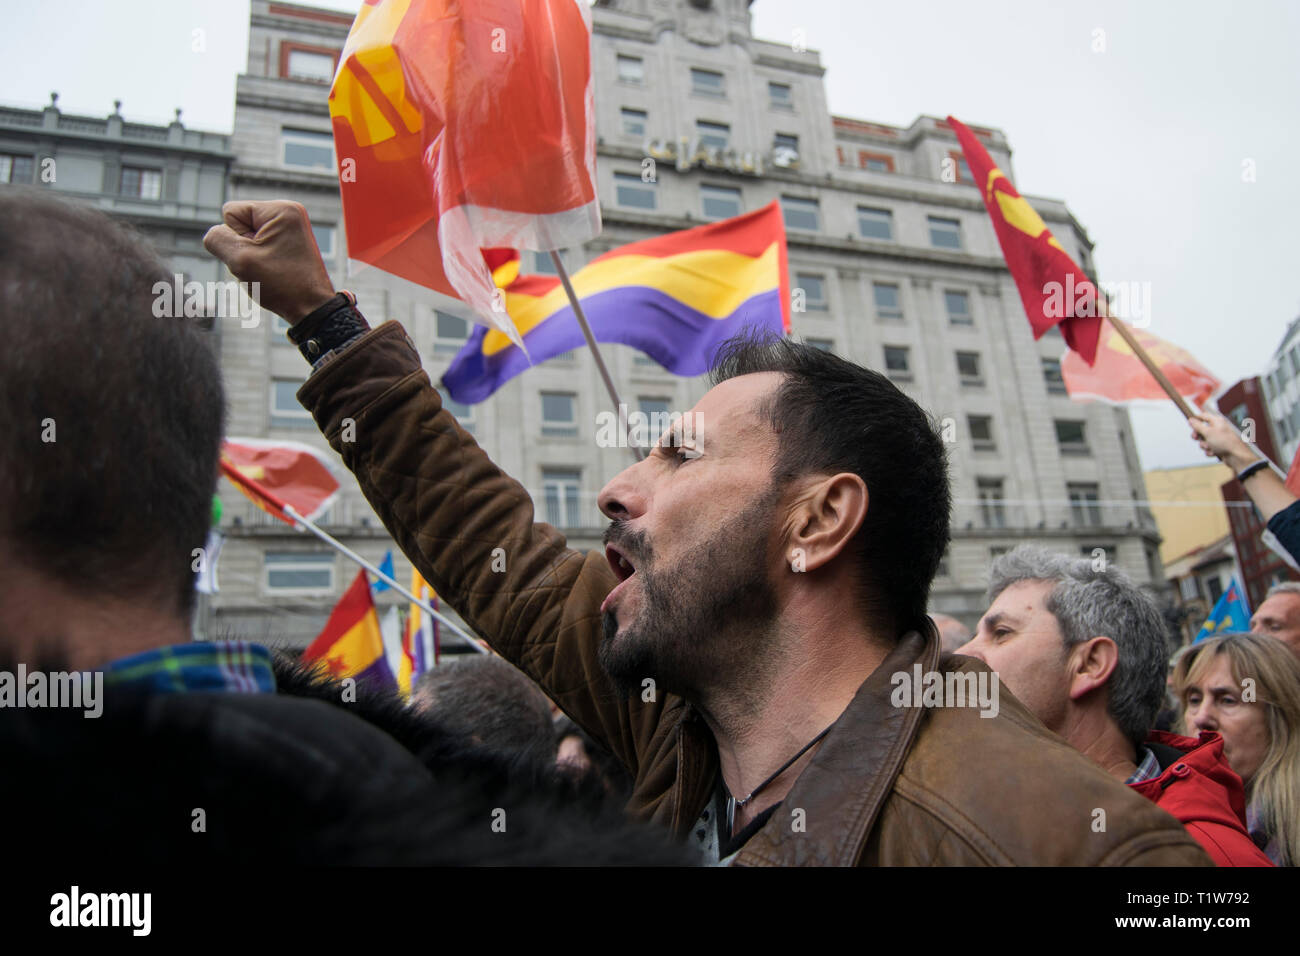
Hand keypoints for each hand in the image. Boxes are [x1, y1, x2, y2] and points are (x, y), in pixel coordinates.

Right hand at [203, 200, 335, 322]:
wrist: (312, 309)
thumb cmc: (282, 286)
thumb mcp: (240, 260)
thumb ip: (217, 239)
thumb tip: (215, 232)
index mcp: (281, 209)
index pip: (230, 212)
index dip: (235, 237)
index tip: (258, 255)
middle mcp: (288, 212)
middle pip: (239, 223)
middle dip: (243, 246)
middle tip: (265, 265)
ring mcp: (290, 227)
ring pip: (247, 237)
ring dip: (250, 255)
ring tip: (271, 270)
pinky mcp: (289, 240)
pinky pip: (258, 245)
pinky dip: (259, 259)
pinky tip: (273, 271)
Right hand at [1189, 412, 1259, 471]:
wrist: (1236, 456)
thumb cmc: (1224, 442)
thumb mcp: (1207, 432)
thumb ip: (1197, 426)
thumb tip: (1191, 420)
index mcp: (1217, 421)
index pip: (1203, 416)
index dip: (1195, 419)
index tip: (1189, 424)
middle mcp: (1218, 428)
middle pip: (1202, 429)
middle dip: (1198, 436)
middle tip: (1195, 438)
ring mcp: (1218, 438)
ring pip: (1204, 440)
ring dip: (1204, 445)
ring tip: (1210, 447)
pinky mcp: (1219, 446)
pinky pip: (1208, 448)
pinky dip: (1209, 451)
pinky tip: (1214, 452)